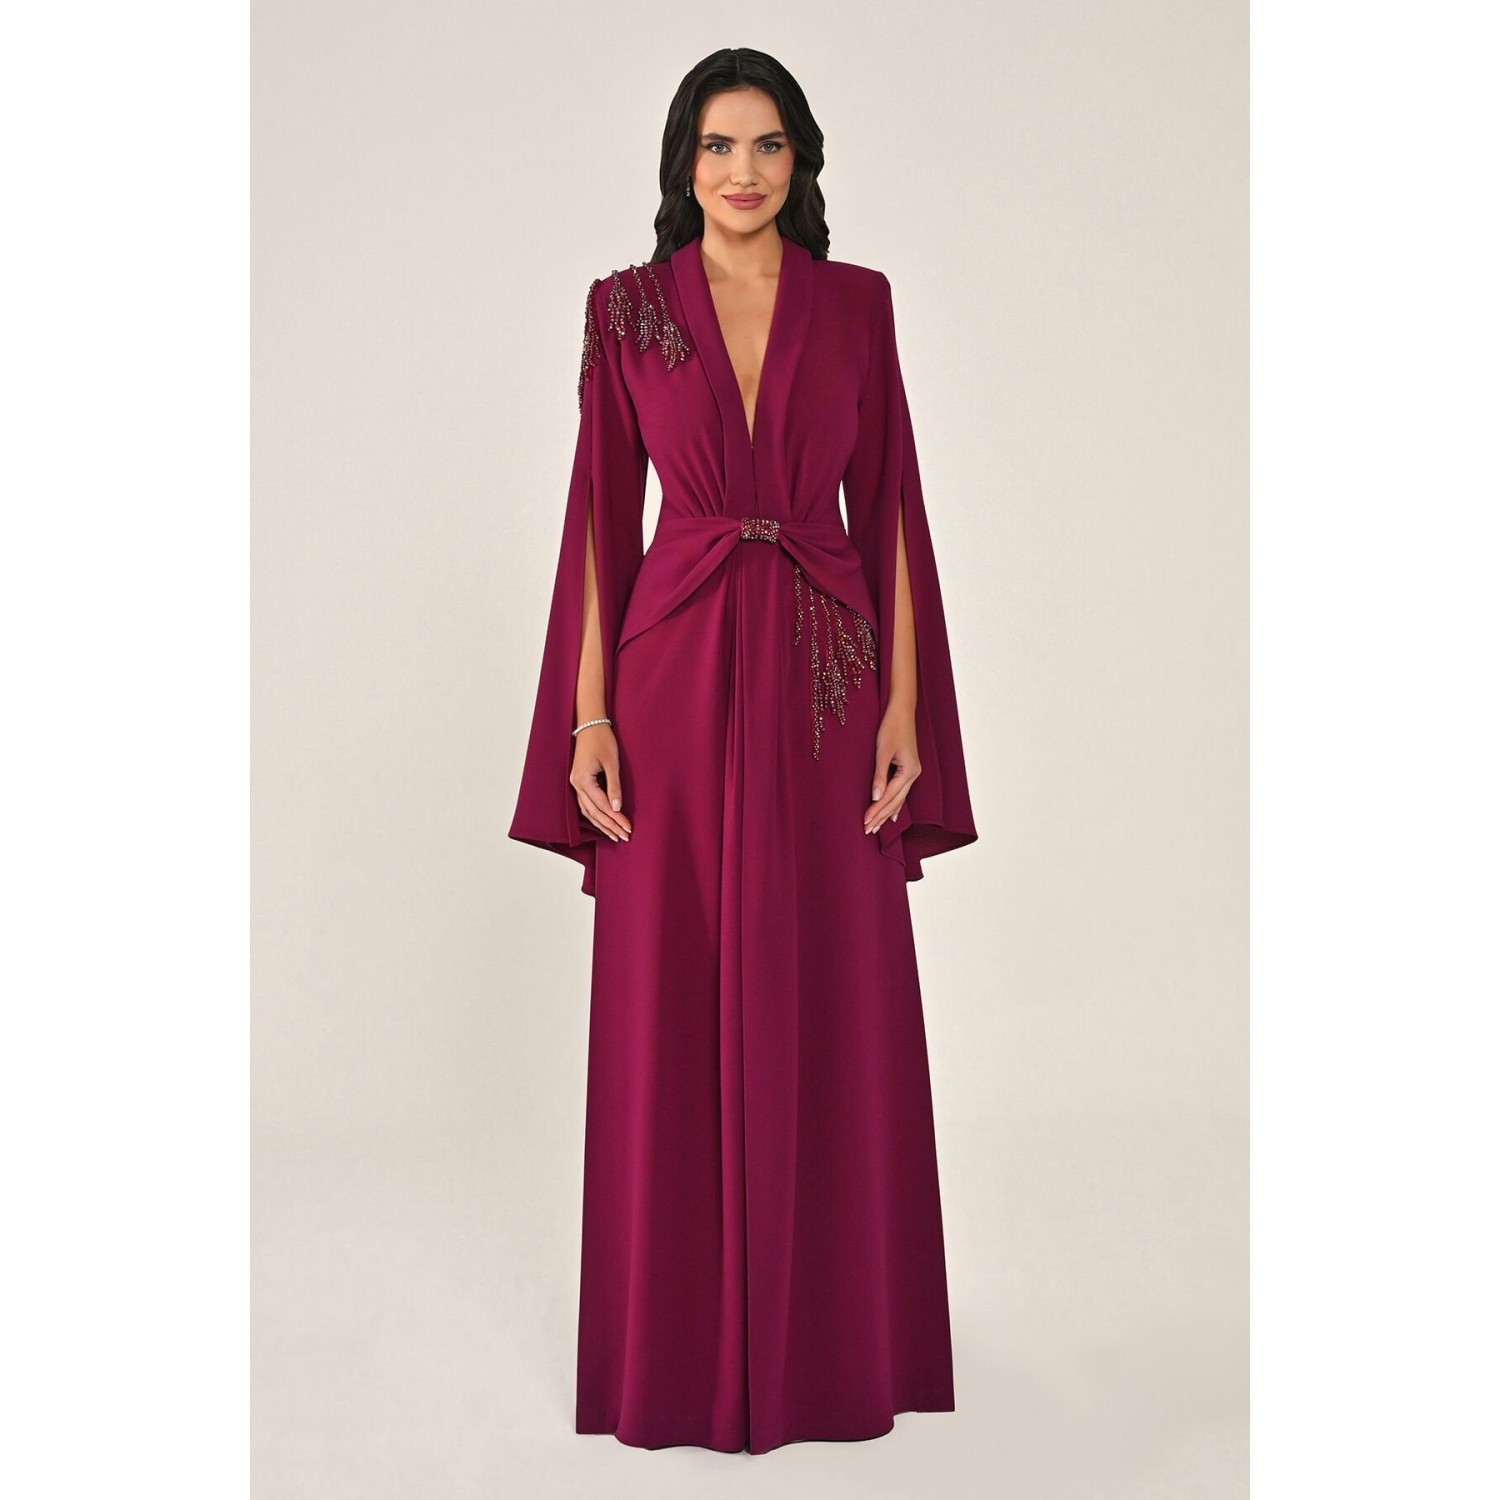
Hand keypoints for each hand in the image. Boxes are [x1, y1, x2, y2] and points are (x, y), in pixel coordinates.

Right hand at [570, 724, 631, 842]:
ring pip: (588, 811)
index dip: (616, 819)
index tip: (628, 828)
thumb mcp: (612, 762)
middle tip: (624, 837)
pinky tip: (603, 823)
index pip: (602, 806)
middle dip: (610, 826)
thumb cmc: (602, 740)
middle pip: (594, 812)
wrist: (590, 724)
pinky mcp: (578, 782)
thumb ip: (614, 786)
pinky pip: (585, 804)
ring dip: (602, 824)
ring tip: (615, 836)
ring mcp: (575, 784)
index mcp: (583, 780)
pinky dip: (595, 815)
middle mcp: (576, 785)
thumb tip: (617, 807)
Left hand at [865, 707, 919, 835]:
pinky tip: (892, 815)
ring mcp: (913, 772)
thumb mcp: (882, 751)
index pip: (890, 797)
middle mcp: (914, 774)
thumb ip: (880, 776)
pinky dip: (894, 804)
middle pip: (896, 802)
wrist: (902, 712)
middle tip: (867, 830)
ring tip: (876, 827)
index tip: (864, 822)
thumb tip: (875, 797)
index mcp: (909, 771)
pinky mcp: (908, 769)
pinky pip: (901, 792)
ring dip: (887, 813)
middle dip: (881, 817)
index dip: (876, 810)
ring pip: (899, 798)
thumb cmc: (891, 728)